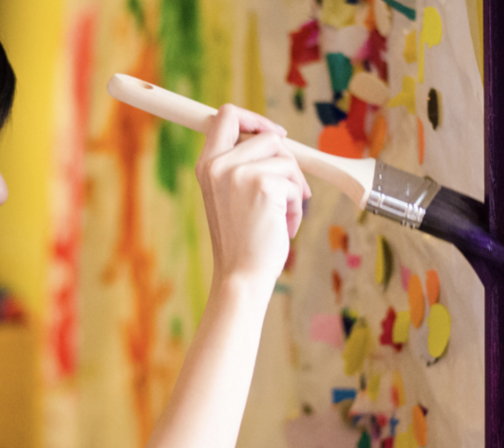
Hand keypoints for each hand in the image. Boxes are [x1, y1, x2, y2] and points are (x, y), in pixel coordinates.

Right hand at [195, 104, 310, 285]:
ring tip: (283, 216)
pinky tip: (284, 227)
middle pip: (268, 136)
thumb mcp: (230, 196)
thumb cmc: (241, 240)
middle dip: (287, 162)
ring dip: (293, 188)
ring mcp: (239, 173)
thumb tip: (277, 139)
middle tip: (292, 190)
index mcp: (206, 165)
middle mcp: (218, 165)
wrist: (241, 274)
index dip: (255, 118)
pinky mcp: (262, 184)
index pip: (226, 116)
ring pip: (286, 159)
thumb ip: (242, 165)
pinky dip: (296, 206)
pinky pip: (293, 183)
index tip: (276, 134)